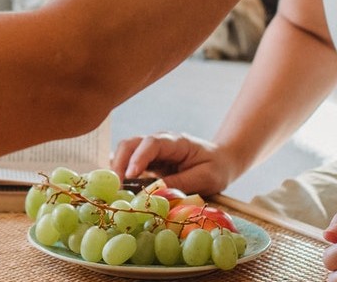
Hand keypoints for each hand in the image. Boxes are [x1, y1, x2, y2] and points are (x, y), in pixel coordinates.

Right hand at [111, 132, 236, 196]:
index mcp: (175, 142)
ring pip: (126, 153)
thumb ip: (180, 184)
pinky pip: (130, 164)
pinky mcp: (149, 162)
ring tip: (115, 191)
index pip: (151, 144)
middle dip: (120, 163)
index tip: (131, 175)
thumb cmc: (216, 167)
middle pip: (131, 144)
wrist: (221, 160)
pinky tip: (121, 189)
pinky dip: (123, 175)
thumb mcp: (205, 178)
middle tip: (116, 187)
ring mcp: (152, 151)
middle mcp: (159, 142)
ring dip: (118, 170)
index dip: (138, 158)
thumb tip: (155, 193)